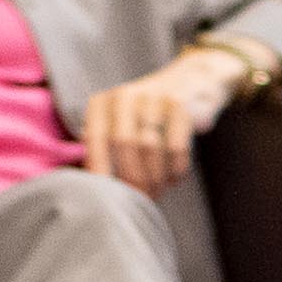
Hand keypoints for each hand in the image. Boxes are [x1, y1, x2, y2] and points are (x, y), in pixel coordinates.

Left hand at [80, 51, 236, 190]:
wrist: (188, 82)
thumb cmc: (144, 117)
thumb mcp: (117, 123)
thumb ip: (101, 148)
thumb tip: (93, 189)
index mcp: (102, 103)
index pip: (96, 140)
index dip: (100, 171)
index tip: (106, 199)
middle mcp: (124, 96)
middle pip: (124, 146)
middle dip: (133, 179)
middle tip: (141, 199)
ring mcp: (153, 98)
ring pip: (151, 149)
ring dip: (155, 178)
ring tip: (157, 190)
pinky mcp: (180, 106)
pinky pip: (176, 148)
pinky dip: (175, 170)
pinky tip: (174, 178)